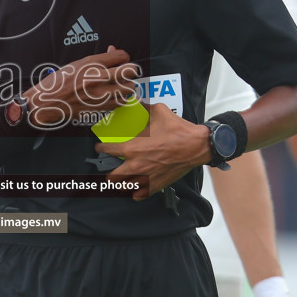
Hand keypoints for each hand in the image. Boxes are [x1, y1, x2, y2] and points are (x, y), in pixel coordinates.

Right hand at [25, 46, 138, 128]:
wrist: (46, 103)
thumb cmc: (59, 82)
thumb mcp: (77, 63)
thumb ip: (98, 59)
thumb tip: (113, 51)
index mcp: (91, 64)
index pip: (122, 56)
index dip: (124, 57)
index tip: (120, 60)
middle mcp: (98, 78)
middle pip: (130, 71)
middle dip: (130, 70)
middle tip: (125, 72)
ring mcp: (100, 94)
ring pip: (129, 88)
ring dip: (127, 85)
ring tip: (120, 85)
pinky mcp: (100, 107)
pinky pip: (121, 102)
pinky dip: (121, 98)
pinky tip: (114, 95)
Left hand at [96, 103, 211, 199]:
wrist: (196, 146)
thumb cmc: (178, 131)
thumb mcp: (159, 112)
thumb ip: (145, 107)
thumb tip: (138, 101)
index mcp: (132, 148)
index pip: (108, 150)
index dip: (101, 148)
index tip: (101, 147)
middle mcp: (136, 165)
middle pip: (112, 176)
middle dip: (109, 172)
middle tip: (110, 168)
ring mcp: (146, 177)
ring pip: (125, 188)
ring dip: (121, 184)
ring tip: (121, 180)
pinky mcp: (157, 184)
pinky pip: (140, 195)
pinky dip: (136, 193)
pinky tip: (135, 190)